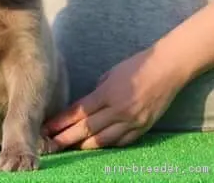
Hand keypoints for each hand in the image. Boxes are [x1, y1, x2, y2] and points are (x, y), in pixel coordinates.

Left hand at [43, 47, 186, 148]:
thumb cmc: (136, 66)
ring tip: (68, 148)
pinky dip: (106, 145)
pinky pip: (121, 142)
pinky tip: (93, 146)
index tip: (46, 128)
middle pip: (86, 129)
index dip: (60, 122)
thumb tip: (82, 108)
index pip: (78, 112)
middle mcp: (119, 110)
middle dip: (65, 138)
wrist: (168, 68)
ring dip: (83, 145)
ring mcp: (132, 121)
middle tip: (49, 144)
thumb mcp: (109, 75)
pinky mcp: (143, 128)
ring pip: (102, 140)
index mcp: (107, 93)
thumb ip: (95, 94)